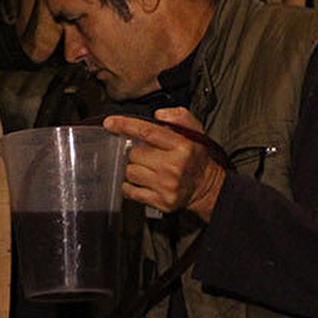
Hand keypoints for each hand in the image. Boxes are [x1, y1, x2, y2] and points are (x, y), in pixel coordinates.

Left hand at [102, 108, 225, 218]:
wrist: (206, 186)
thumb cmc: (196, 157)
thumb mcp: (195, 131)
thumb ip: (179, 116)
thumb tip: (158, 115)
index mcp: (182, 146)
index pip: (147, 132)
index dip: (125, 125)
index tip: (110, 123)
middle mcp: (173, 166)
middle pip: (134, 154)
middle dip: (136, 152)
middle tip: (146, 155)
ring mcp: (166, 186)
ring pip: (130, 172)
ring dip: (133, 169)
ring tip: (146, 168)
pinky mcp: (160, 201)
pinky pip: (130, 191)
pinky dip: (130, 186)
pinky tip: (142, 182)